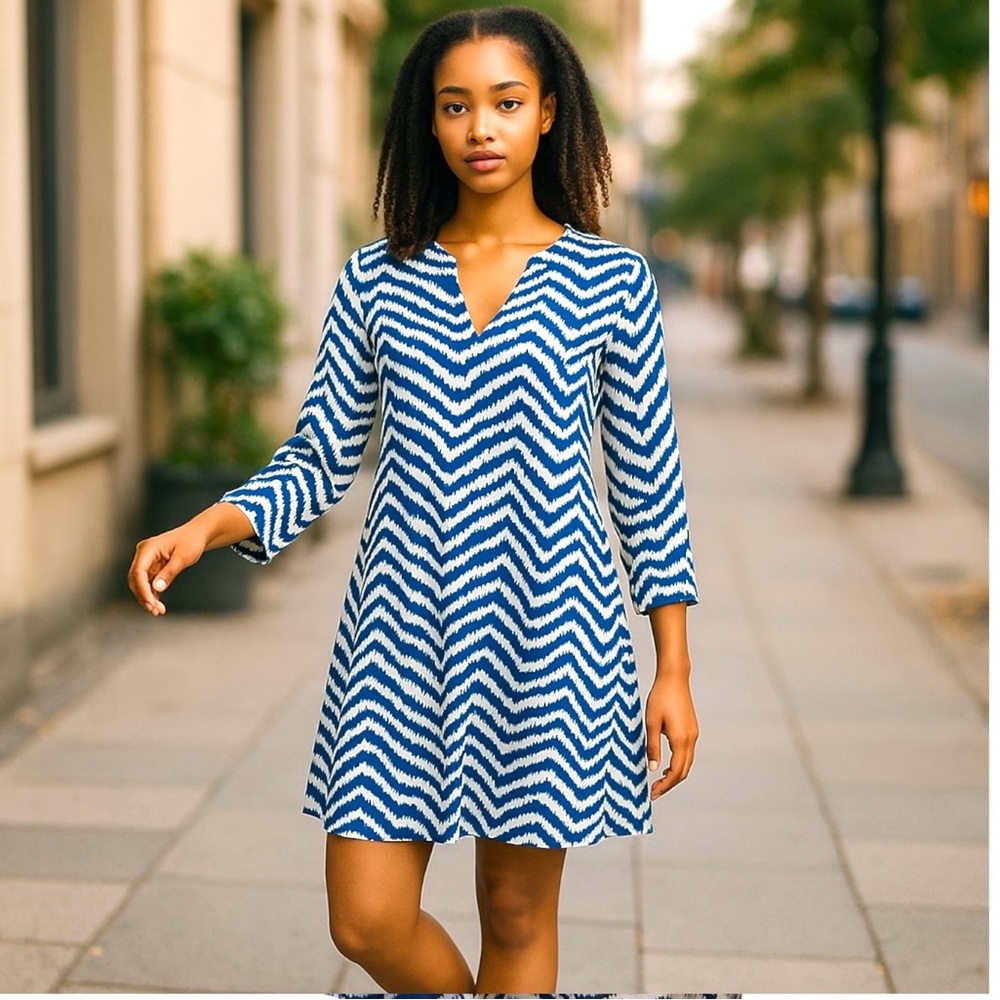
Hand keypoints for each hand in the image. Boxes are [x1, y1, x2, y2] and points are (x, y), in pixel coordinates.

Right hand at [128, 525, 206, 615]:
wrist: (197, 535)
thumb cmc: (191, 541)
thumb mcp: (183, 557)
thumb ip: (170, 573)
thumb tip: (157, 588)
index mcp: (148, 548)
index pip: (138, 572)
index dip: (142, 590)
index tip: (150, 603)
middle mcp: (144, 554)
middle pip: (136, 579)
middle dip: (144, 596)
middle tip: (155, 611)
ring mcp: (147, 561)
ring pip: (141, 583)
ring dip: (148, 597)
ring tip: (158, 611)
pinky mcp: (152, 567)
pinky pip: (148, 583)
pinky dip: (152, 594)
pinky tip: (158, 605)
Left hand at [645, 674, 698, 799]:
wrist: (674, 678)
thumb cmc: (660, 698)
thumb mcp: (651, 723)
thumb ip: (653, 747)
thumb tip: (653, 769)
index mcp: (681, 740)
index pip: (676, 772)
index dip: (665, 786)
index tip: (652, 794)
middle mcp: (691, 739)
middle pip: (684, 771)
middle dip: (670, 784)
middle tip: (654, 791)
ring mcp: (693, 734)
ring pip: (687, 763)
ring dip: (675, 774)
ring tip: (659, 781)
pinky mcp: (691, 729)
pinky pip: (687, 753)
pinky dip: (679, 763)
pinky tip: (666, 764)